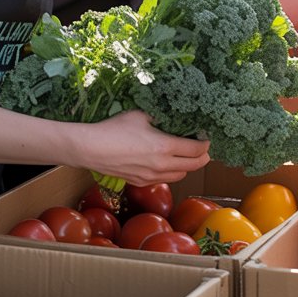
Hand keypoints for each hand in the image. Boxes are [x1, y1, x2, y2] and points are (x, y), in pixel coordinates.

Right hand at [81, 110, 210, 184]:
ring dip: (188, 166)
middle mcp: (161, 166)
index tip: (206, 136)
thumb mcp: (141, 115)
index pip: (197, 150)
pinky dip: (172, 172)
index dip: (206, 143)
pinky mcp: (140, 182)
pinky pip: (164, 180)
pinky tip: (167, 162)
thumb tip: (173, 113)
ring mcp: (151, 177)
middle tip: (203, 147)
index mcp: (165, 147)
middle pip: (194, 166)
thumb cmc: (114, 128)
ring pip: (180, 176)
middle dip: (203, 157)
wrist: (91, 149)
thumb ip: (160, 116)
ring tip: (187, 154)